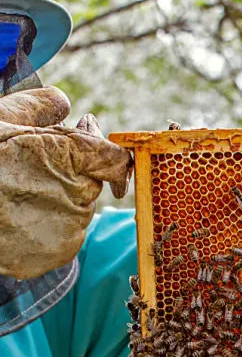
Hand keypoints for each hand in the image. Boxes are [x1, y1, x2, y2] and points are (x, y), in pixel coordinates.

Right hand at [0, 86, 131, 279]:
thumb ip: (35, 106)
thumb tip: (63, 102)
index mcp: (65, 157)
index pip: (112, 156)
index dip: (100, 144)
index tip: (87, 136)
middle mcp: (76, 196)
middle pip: (90, 180)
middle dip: (69, 171)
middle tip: (29, 168)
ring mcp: (70, 229)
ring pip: (77, 208)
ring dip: (56, 199)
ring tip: (14, 195)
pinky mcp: (59, 253)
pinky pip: (65, 235)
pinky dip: (47, 226)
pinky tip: (16, 218)